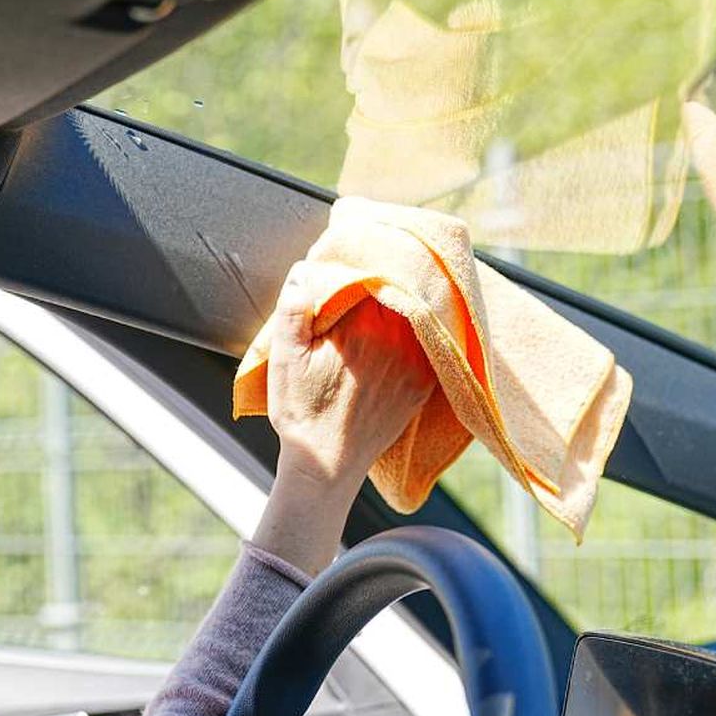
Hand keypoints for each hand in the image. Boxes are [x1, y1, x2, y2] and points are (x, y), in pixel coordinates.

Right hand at [251, 264, 434, 576]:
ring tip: (395, 287)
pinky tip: (411, 326)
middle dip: (388, 277)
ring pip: (418, 317)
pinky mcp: (421, 386)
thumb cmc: (301, 412)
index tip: (354, 251)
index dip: (362, 262)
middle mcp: (396, 341)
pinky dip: (423, 333)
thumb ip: (294, 310)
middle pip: (399, 293)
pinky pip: (430, 347)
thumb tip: (304, 270)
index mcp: (362, 327)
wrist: (326, 465)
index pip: (371, 275)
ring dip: (408, 302)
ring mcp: (414, 365)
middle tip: (378, 260)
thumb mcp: (285, 358)